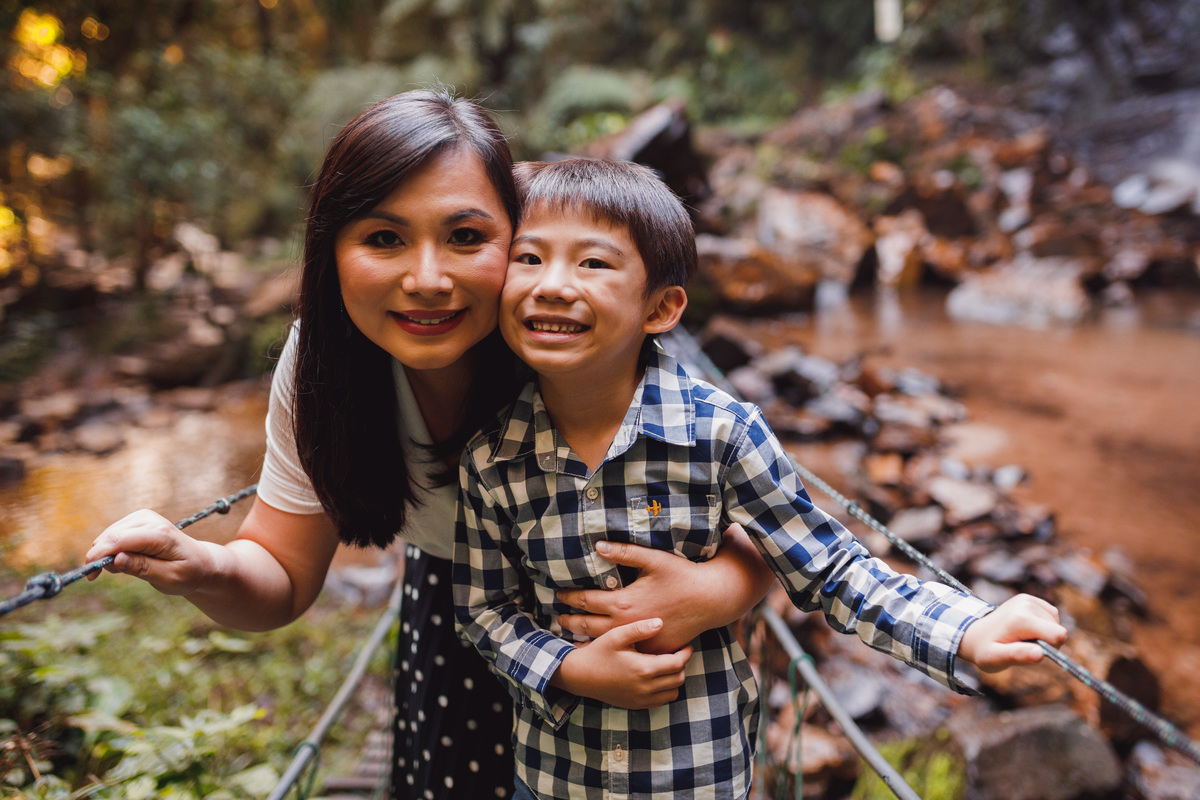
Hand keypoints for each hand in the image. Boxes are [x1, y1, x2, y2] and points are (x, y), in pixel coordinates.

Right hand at [85, 508, 219, 596]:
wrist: (200, 562)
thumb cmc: (188, 573)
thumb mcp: (169, 578)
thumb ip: (142, 568)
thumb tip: (116, 559)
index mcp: (160, 535)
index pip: (118, 540)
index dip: (98, 557)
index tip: (90, 576)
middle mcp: (150, 520)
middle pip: (110, 536)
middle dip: (100, 557)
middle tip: (104, 576)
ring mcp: (143, 516)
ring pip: (108, 535)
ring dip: (107, 554)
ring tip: (125, 569)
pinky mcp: (138, 519)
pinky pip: (113, 534)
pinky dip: (112, 548)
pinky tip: (125, 559)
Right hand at [551, 618, 692, 708]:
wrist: (579, 676)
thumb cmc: (598, 652)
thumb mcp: (616, 635)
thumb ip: (639, 628)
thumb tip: (660, 623)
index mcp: (643, 669)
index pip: (677, 664)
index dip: (685, 653)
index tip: (686, 645)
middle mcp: (645, 688)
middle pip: (678, 679)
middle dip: (682, 665)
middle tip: (677, 653)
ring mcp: (641, 699)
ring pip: (672, 693)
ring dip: (674, 679)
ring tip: (667, 665)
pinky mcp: (636, 705)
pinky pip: (660, 701)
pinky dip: (664, 690)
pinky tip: (656, 677)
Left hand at [557, 527, 773, 653]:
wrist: (710, 599)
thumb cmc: (682, 575)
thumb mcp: (652, 559)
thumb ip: (624, 552)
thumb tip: (597, 545)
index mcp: (623, 602)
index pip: (586, 601)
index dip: (569, 598)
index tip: (559, 596)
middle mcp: (627, 624)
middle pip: (588, 626)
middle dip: (570, 621)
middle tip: (558, 619)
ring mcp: (640, 640)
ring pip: (604, 642)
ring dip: (585, 637)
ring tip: (573, 634)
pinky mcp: (652, 649)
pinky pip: (627, 651)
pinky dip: (611, 649)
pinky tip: (604, 647)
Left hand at [958, 593, 1068, 672]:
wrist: (973, 633)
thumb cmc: (984, 650)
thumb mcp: (995, 659)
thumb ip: (1018, 656)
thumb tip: (1040, 654)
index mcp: (1020, 619)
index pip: (1058, 635)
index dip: (1050, 649)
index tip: (1031, 651)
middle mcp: (1026, 604)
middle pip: (1059, 630)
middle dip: (1047, 642)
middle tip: (1022, 644)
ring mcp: (1028, 599)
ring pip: (1057, 623)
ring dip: (1045, 634)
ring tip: (1022, 638)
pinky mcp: (1030, 598)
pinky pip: (1052, 615)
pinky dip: (1044, 625)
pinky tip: (1027, 629)